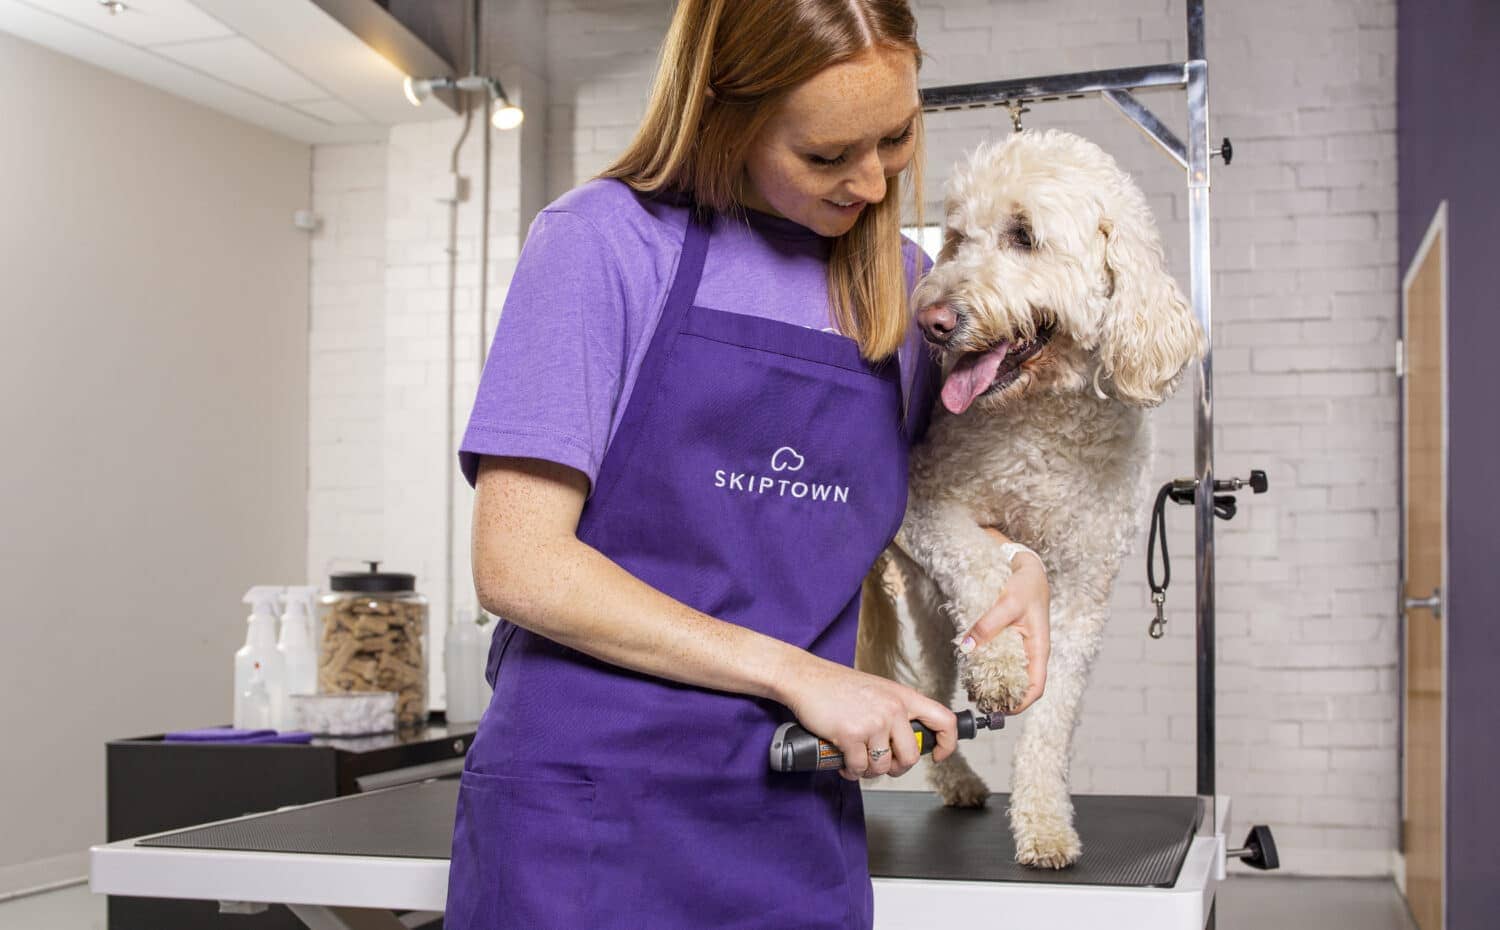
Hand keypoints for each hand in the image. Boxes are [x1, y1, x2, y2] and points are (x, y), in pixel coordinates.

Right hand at [778, 656, 958, 780]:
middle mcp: (893, 709)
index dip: (947, 743)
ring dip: (869, 771)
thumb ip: (895, 711)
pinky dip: (850, 771)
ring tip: (858, 761)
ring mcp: (873, 722)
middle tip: (884, 765)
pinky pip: (859, 768)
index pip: (943, 720)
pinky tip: (844, 762)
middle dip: (897, 768)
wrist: (805, 678)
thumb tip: (905, 741)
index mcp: (903, 697)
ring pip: (883, 766)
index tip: (937, 754)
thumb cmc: (837, 686)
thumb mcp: (877, 690)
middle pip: (911, 756)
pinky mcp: (851, 735)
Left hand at [954, 528, 1050, 713]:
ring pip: (1010, 674)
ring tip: (973, 691)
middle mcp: (1031, 652)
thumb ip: (988, 625)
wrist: (1026, 567)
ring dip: (994, 684)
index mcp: (1038, 648)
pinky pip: (1000, 659)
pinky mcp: (1010, 640)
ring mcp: (1021, 647)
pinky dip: (988, 667)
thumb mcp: (1007, 603)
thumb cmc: (1025, 585)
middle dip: (1002, 698)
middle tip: (979, 702)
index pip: (1036, 687)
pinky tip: (972, 669)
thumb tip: (968, 647)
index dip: (1020, 704)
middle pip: (1020, 685)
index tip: (1001, 711)